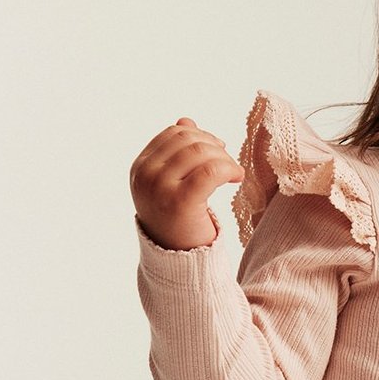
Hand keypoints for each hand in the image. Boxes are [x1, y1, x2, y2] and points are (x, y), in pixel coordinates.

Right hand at [130, 116, 243, 249]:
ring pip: (202, 152)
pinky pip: (211, 171)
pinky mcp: (180, 202)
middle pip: (189, 139)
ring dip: (225, 159)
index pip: (175, 133)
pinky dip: (229, 169)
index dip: (201, 135)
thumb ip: (177, 152)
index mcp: (140, 167)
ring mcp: (159, 188)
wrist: (178, 259)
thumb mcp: (171, 183)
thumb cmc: (177, 220)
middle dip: (215, 147)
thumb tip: (186, 120)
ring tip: (234, 174)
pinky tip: (238, 179)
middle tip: (229, 164)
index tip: (218, 151)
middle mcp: (145, 175)